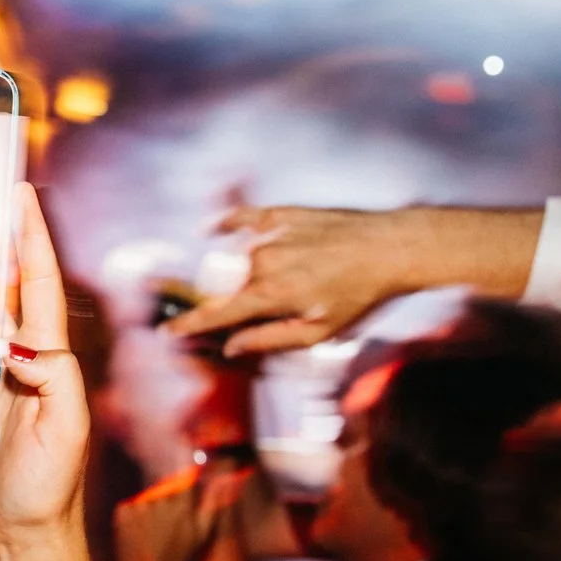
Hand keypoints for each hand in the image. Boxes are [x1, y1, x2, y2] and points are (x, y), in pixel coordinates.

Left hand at [114, 468, 220, 560]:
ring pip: (149, 499)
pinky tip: (141, 533)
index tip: (187, 490)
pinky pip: (132, 506)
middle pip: (166, 490)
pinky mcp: (123, 512)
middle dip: (169, 502)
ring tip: (155, 533)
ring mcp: (139, 505)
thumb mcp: (202, 533)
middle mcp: (160, 500)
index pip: (186, 478)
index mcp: (181, 504)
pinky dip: (135, 516)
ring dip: (152, 510)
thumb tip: (225, 480)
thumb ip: (212, 504)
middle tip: (169, 526)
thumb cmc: (180, 556)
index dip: (187, 483)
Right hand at [164, 206, 421, 354]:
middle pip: (228, 288)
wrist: (391, 247)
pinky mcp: (281, 213)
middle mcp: (262, 261)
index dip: (190, 325)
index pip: (217, 313)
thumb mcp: (320, 332)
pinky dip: (223, 224)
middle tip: (261, 311)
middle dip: (230, 301)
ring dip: (239, 273)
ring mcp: (270, 234)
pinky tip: (211, 230)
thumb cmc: (360, 295)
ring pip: (236, 260)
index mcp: (270, 295)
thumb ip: (271, 339)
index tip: (168, 332)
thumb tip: (232, 347)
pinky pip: (240, 217)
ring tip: (277, 282)